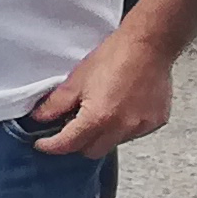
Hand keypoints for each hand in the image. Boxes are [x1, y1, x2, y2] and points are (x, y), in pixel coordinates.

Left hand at [24, 28, 175, 158]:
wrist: (148, 46)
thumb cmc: (114, 57)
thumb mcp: (76, 80)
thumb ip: (56, 104)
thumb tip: (40, 118)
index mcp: (99, 118)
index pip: (69, 144)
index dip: (52, 146)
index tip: (43, 144)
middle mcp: (122, 127)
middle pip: (92, 151)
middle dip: (77, 143)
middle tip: (70, 127)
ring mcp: (141, 126)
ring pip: (113, 143)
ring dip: (102, 136)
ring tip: (98, 113)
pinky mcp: (156, 122)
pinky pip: (133, 134)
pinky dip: (122, 128)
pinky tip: (119, 110)